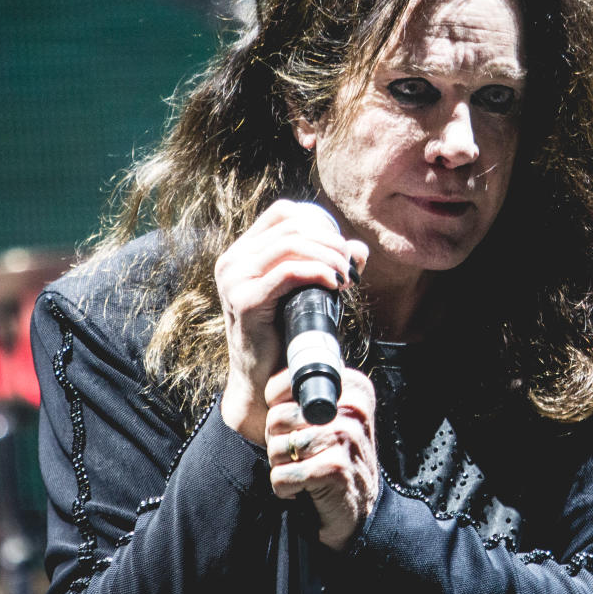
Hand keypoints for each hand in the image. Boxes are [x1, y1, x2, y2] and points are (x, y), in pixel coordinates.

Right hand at [216, 199, 367, 443]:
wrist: (264, 380)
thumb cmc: (287, 334)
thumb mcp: (308, 292)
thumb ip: (330, 266)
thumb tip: (359, 248)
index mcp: (243, 253)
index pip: (283, 213)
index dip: (318, 222)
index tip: (340, 247)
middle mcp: (232, 261)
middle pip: (292, 226)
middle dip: (330, 241)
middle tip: (350, 264)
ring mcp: (234, 279)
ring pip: (291, 245)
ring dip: (328, 256)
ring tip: (346, 276)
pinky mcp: (244, 300)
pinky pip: (288, 272)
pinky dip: (318, 272)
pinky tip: (335, 284)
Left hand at [265, 367, 378, 549]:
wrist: (359, 509)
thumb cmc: (334, 458)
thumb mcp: (330, 417)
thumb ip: (307, 394)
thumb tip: (267, 382)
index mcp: (352, 387)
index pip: (283, 385)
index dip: (277, 411)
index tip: (299, 428)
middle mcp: (353, 409)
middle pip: (276, 418)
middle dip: (278, 442)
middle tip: (302, 455)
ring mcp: (346, 438)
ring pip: (277, 447)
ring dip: (282, 467)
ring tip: (305, 471)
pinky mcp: (335, 469)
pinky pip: (281, 476)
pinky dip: (284, 489)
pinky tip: (305, 490)